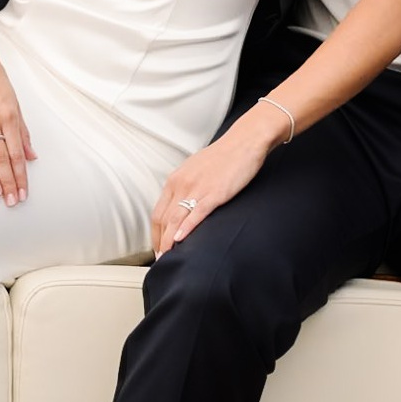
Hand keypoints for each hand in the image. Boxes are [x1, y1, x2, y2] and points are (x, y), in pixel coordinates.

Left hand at [150, 104, 287, 255]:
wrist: (245, 142)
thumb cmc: (223, 156)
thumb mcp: (195, 169)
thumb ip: (185, 187)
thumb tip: (180, 206)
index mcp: (176, 179)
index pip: (158, 212)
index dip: (155, 234)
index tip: (158, 247)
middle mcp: (182, 183)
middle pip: (163, 219)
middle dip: (159, 242)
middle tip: (161, 259)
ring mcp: (198, 188)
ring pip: (176, 219)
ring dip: (169, 241)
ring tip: (167, 258)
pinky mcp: (215, 193)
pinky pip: (196, 213)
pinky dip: (186, 228)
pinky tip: (181, 240)